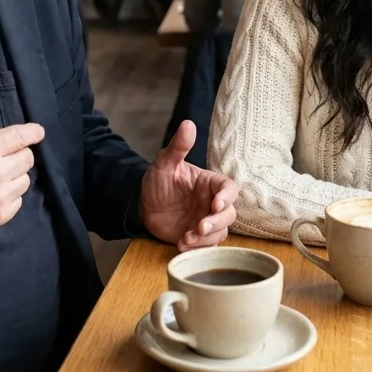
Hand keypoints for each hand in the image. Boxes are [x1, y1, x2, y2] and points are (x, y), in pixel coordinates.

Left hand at [141, 120, 238, 250]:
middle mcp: (212, 202)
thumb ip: (178, 147)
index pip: (229, 188)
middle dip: (217, 222)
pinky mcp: (198, 237)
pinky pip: (207, 246)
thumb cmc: (157, 182)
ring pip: (221, 232)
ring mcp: (206, 221)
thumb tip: (188, 124)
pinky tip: (181, 244)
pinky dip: (197, 248)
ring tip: (187, 238)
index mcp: (209, 183)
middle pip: (229, 214)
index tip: (215, 204)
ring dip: (207, 238)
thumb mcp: (164, 163)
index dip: (227, 197)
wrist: (142, 207)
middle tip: (200, 226)